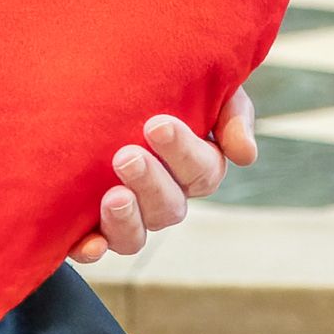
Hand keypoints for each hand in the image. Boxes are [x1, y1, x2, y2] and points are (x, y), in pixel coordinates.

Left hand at [67, 88, 254, 265]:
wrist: (101, 83)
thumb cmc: (161, 85)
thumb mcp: (202, 87)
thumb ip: (230, 112)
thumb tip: (245, 154)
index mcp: (193, 167)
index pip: (202, 171)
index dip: (183, 153)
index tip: (156, 125)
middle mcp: (163, 196)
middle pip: (170, 207)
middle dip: (151, 184)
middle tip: (126, 157)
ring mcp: (129, 214)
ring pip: (137, 236)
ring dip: (126, 220)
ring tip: (113, 196)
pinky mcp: (90, 223)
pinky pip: (95, 248)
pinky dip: (93, 249)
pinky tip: (88, 244)